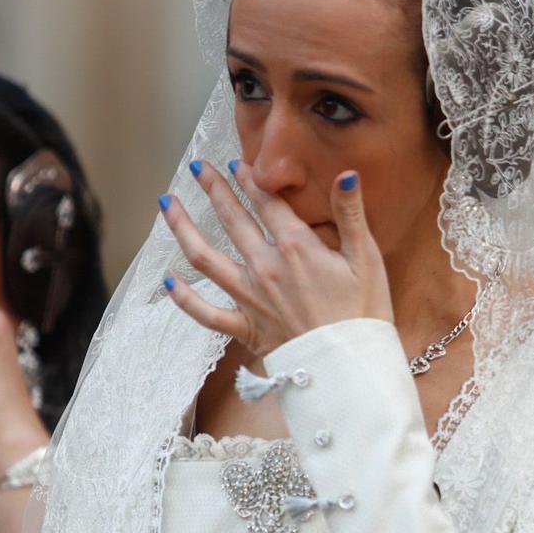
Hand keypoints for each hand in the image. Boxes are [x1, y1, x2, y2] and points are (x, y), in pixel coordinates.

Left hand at [160, 161, 392, 356]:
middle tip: (199, 168)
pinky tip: (168, 280)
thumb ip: (350, 214)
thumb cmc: (364, 314)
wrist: (350, 369)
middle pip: (232, 220)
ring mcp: (250, 298)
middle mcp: (265, 267)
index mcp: (296, 247)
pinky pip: (206, 313)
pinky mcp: (245, 328)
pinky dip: (184, 298)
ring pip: (205, 258)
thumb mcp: (366, 258)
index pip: (266, 202)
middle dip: (214, 189)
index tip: (237, 164)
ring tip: (167, 205)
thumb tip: (346, 174)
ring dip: (182, 228)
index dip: (250, 179)